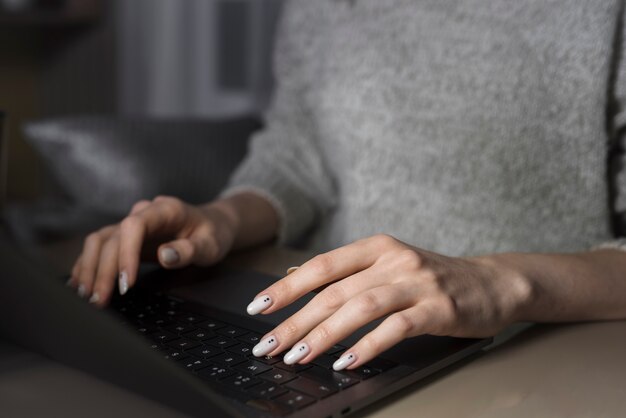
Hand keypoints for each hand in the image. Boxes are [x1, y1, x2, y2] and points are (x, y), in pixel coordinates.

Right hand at [69, 196, 237, 305]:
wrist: (212, 224)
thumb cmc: (212, 234)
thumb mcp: (210, 244)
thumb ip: (190, 250)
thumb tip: (165, 256)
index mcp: (164, 210)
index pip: (134, 226)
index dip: (126, 253)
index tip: (126, 283)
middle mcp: (142, 213)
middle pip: (111, 238)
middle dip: (103, 271)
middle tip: (100, 300)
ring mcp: (131, 224)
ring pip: (98, 241)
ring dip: (89, 268)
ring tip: (86, 296)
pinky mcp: (125, 237)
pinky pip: (99, 248)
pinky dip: (87, 265)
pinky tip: (80, 285)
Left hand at [246, 234, 531, 370]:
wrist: (490, 282)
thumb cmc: (431, 277)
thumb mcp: (387, 265)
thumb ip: (344, 271)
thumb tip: (291, 277)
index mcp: (376, 247)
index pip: (321, 266)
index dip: (287, 288)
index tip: (259, 308)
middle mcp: (393, 260)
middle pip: (334, 291)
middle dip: (296, 321)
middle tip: (269, 345)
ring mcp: (416, 282)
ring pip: (360, 308)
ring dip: (324, 335)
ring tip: (298, 357)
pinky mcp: (437, 307)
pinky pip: (396, 327)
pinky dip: (367, 345)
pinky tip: (346, 362)